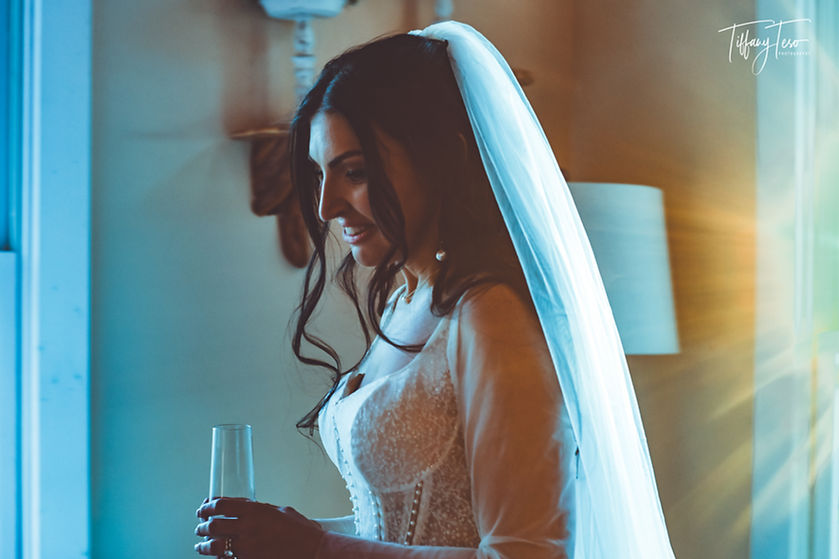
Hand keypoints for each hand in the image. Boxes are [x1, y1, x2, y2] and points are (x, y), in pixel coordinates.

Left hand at [195, 497, 324, 558]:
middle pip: (213, 524)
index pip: (222, 505)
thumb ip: (260, 509)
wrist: (312, 550)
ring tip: (201, 546)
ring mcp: (246, 547)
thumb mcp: (280, 511)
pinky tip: (217, 558)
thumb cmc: (300, 531)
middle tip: (199, 527)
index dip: (208, 506)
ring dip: (204, 545)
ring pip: (214, 545)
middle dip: (202, 526)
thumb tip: (244, 508)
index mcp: (255, 511)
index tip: (203, 508)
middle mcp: (247, 527)